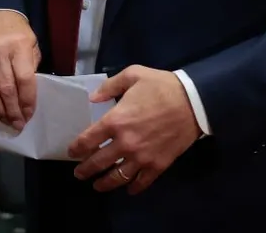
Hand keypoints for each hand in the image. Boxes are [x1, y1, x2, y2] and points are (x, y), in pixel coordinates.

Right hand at [0, 11, 39, 129]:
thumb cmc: (17, 33)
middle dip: (13, 111)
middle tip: (18, 124)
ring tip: (5, 119)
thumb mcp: (32, 45)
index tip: (29, 115)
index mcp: (19, 46)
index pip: (24, 80)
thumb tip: (26, 97)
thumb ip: (31, 68)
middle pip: (6, 89)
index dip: (27, 101)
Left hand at [69, 66, 200, 193]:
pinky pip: (142, 182)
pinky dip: (133, 188)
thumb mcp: (133, 75)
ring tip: (97, 185)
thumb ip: (109, 87)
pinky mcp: (158, 165)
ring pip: (117, 177)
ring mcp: (142, 157)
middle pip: (98, 162)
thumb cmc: (161, 86)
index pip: (87, 140)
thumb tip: (93, 99)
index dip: (76, 148)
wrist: (194, 101)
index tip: (72, 152)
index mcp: (115, 121)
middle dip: (85, 170)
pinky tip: (128, 189)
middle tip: (79, 174)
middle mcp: (125, 143)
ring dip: (104, 183)